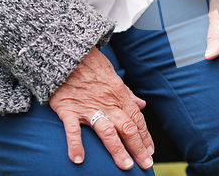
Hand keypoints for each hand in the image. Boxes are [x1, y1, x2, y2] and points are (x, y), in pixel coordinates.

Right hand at [49, 47, 154, 169]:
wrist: (70, 53)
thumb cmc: (93, 66)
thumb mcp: (115, 78)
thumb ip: (128, 94)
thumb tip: (142, 105)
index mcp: (120, 96)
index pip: (137, 120)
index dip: (145, 137)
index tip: (150, 152)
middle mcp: (108, 103)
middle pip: (127, 128)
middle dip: (138, 148)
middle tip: (145, 165)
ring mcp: (88, 106)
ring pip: (107, 131)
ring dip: (117, 150)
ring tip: (125, 166)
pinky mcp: (68, 108)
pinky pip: (72, 129)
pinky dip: (75, 144)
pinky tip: (79, 159)